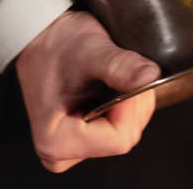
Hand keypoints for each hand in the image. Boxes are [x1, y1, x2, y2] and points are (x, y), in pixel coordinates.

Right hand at [13, 9, 160, 172]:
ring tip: (114, 78)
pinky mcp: (79, 140)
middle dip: (133, 103)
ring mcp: (70, 149)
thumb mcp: (90, 50)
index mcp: (56, 142)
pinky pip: (117, 129)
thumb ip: (120, 66)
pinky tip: (111, 87)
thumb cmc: (55, 44)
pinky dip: (123, 106)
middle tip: (123, 72)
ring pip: (124, 133)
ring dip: (130, 103)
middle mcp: (60, 154)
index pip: (119, 139)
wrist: (42, 37)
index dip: (132, 106)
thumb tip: (151, 76)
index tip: (128, 78)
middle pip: (124, 137)